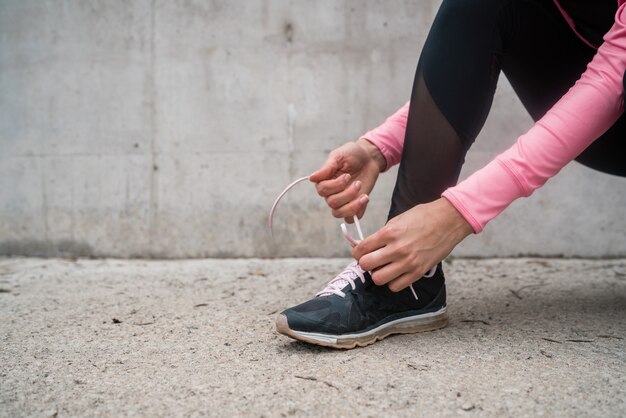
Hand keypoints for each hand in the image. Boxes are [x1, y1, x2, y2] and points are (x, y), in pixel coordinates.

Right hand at [310, 139, 385, 222]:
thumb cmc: (352, 154)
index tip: (347, 176)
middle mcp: (331, 193)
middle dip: (347, 194)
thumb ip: (327, 168)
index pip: (323, 190)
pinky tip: (365, 199)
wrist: (369, 157)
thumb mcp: (339, 157)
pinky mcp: (353, 206)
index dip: (335, 185)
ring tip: (364, 196)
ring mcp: (342, 201)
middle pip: (332, 203)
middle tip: (358, 183)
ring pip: (338, 213)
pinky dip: (357, 212)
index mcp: (325, 181)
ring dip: (352, 206)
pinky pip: (350, 219)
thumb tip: (311, 178)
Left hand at [352, 198, 472, 290]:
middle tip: (370, 260)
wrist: (448, 220)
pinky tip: (396, 273)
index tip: (359, 253)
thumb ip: (381, 235)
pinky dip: (392, 282)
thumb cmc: (423, 217)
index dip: (357, 252)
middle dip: (365, 263)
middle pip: (366, 265)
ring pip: (378, 279)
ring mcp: (408, 262)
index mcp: (389, 232)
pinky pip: (396, 286)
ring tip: (383, 268)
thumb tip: (366, 246)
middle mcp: (397, 249)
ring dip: (378, 274)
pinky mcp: (418, 272)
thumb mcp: (397, 220)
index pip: (361, 249)